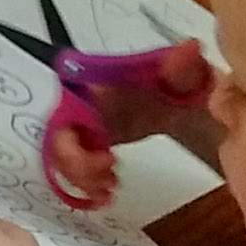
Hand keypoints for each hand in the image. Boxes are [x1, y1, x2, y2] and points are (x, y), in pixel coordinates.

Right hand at [46, 40, 212, 206]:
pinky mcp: (91, 146)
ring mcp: (85, 129)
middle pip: (57, 139)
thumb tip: (188, 48)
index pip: (66, 111)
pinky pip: (74, 167)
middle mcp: (81, 107)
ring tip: (109, 189)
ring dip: (80, 179)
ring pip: (62, 157)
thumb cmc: (177, 86)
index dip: (73, 140)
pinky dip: (85, 185)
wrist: (181, 99)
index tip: (106, 156)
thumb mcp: (184, 75)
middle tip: (108, 176)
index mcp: (96, 88)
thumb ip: (183, 65)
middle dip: (76, 165)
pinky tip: (105, 197)